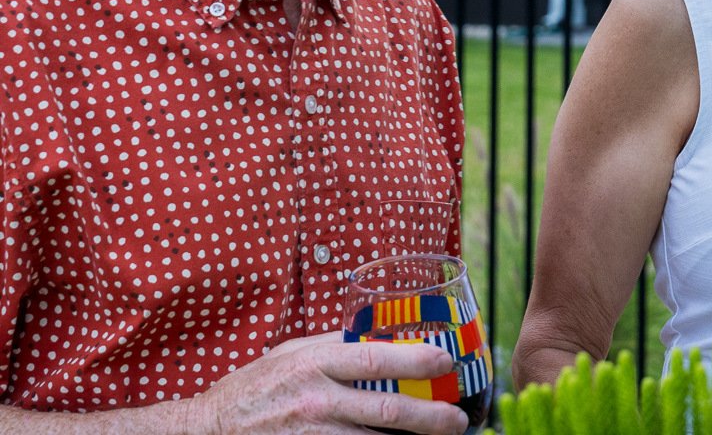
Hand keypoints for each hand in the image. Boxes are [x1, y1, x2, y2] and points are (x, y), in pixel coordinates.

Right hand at [180, 331, 468, 434]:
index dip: (417, 358)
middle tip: (457, 420)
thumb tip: (379, 333)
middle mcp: (317, 400)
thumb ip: (333, 345)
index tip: (446, 360)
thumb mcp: (290, 353)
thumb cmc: (253, 388)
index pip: (375, 357)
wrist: (207, 431)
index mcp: (315, 363)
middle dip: (430, 417)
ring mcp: (311, 434)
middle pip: (386, 408)